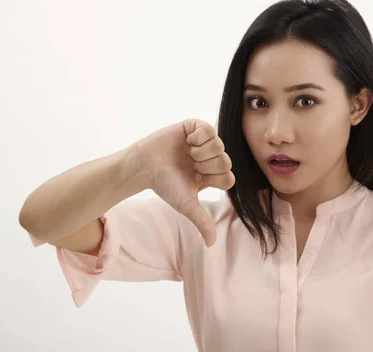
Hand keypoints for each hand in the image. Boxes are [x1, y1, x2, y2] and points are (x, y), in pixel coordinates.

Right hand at [132, 119, 235, 246]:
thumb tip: (212, 245)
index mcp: (211, 175)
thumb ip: (202, 222)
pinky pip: (209, 128)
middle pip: (226, 161)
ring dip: (202, 152)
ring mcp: (202, 142)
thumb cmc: (164, 185)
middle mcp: (210, 158)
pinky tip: (188, 141)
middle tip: (190, 165)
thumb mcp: (186, 204)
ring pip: (219, 145)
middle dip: (206, 166)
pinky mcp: (193, 127)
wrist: (143, 167)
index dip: (213, 179)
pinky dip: (199, 136)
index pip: (229, 177)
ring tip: (188, 153)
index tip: (197, 179)